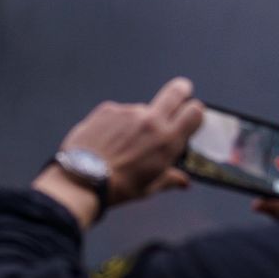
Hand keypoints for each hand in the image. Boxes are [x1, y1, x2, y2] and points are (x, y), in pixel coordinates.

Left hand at [35, 78, 202, 224]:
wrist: (83, 179)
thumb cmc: (119, 187)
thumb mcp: (149, 187)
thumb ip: (170, 179)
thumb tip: (184, 181)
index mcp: (167, 141)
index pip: (194, 111)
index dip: (195, 111)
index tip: (191, 115)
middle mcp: (151, 121)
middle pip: (176, 92)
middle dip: (182, 90)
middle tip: (182, 92)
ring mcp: (129, 112)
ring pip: (142, 109)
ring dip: (138, 121)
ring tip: (123, 144)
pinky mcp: (108, 109)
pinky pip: (119, 113)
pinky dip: (117, 124)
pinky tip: (107, 141)